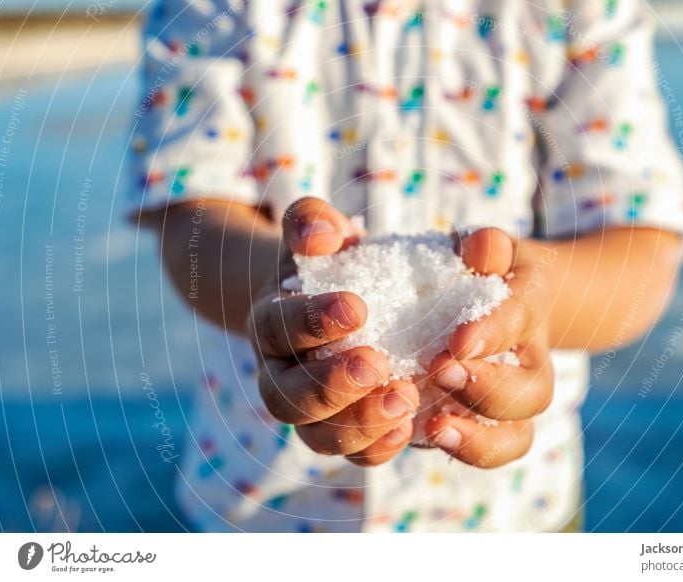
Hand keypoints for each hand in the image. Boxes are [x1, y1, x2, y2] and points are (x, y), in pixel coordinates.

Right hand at [247, 197, 418, 466]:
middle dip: (331, 385)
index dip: (310, 322)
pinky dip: (379, 447)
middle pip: (287, 398)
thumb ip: (311, 222)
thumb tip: (320, 234)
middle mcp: (280, 377)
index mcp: (270, 325)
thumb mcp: (319, 232)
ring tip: (405, 399)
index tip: (357, 306)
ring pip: (319, 436)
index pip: (275, 329)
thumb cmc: (332, 264)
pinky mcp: (346, 433)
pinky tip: (412, 426)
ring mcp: (311, 413)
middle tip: (377, 363)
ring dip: (360, 424)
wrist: (338, 300)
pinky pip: (354, 454)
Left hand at [424, 228, 554, 467]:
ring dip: (478, 439)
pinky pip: (484, 451)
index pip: (519, 320)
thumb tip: (478, 249)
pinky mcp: (480, 423)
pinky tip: (416, 438)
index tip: (459, 342)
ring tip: (436, 429)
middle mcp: (529, 366)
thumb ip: (488, 246)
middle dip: (487, 390)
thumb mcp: (494, 248)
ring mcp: (508, 402)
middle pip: (531, 394)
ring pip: (515, 437)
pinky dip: (458, 451)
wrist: (516, 299)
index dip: (493, 333)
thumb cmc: (492, 269)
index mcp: (530, 312)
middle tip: (441, 372)